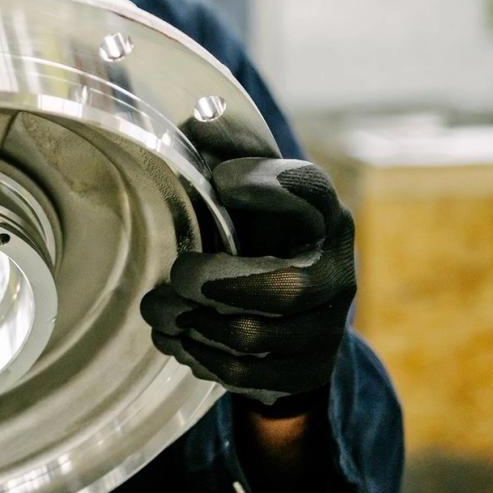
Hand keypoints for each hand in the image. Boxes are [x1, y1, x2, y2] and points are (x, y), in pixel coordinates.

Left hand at [141, 121, 355, 411]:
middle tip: (177, 272)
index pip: (312, 192)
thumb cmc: (260, 242)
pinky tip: (177, 338)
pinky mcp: (306, 370)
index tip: (222, 179)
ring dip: (195, 323)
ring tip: (157, 307)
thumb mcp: (249, 199)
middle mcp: (335, 272)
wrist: (292, 327)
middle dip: (218, 282)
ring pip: (258, 337)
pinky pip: (248, 374)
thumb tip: (196, 117)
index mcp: (323, 217)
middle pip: (286, 286)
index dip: (269, 184)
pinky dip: (200, 357)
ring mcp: (325, 328)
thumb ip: (229, 156)